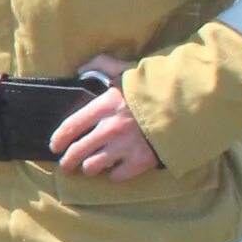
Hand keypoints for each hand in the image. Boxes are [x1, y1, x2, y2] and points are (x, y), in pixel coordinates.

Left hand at [50, 54, 162, 180]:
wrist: (187, 106)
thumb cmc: (153, 87)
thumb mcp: (126, 70)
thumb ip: (101, 65)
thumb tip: (80, 69)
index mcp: (104, 106)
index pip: (71, 126)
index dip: (59, 139)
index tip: (54, 147)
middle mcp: (110, 129)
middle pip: (77, 151)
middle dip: (67, 161)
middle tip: (65, 166)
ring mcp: (125, 147)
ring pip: (93, 166)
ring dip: (88, 168)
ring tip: (87, 168)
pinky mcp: (141, 161)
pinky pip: (118, 176)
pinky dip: (114, 174)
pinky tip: (114, 170)